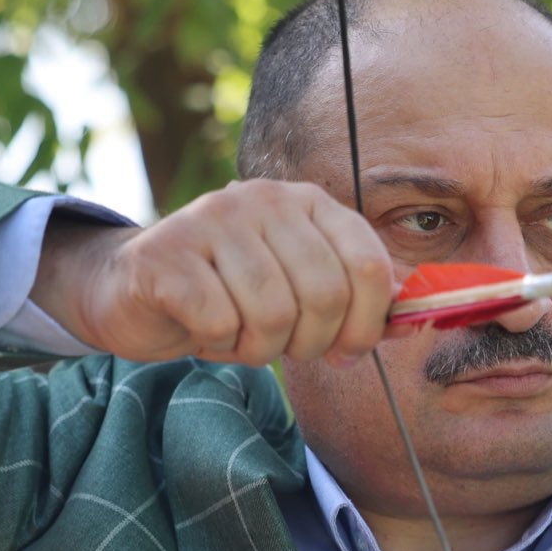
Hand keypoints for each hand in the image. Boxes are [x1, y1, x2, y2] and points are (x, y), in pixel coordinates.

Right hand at [32, 180, 404, 367]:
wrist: (136, 291)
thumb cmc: (232, 296)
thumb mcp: (304, 290)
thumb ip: (359, 297)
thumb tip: (415, 314)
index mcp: (309, 203)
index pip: (369, 266)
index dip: (368, 324)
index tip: (348, 350)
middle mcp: (264, 200)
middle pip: (326, 295)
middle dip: (312, 342)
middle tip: (285, 347)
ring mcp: (211, 220)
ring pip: (273, 314)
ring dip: (262, 347)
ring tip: (242, 335)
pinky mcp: (165, 255)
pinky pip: (220, 322)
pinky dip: (220, 343)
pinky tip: (205, 329)